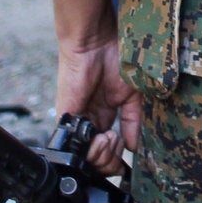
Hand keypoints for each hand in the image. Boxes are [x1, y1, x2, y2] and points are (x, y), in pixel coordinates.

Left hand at [56, 37, 141, 175]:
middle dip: (110, 161)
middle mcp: (89, 120)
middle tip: (118, 145)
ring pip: (86, 156)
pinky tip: (104, 137)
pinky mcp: (67, 117)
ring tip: (111, 138)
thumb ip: (133, 120)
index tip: (127, 149)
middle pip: (96, 157)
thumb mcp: (131, 95)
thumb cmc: (115, 58)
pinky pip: (76, 146)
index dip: (117, 156)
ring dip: (103, 155)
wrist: (95, 41)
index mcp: (103, 114)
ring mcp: (77, 121)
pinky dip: (91, 149)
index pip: (109, 148)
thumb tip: (134, 146)